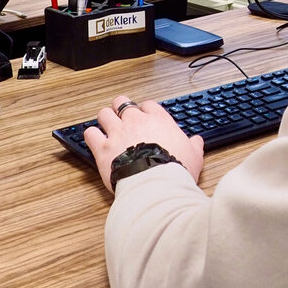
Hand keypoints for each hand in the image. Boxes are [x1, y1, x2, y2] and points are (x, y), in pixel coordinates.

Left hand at [83, 95, 204, 192]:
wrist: (156, 185)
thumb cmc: (175, 169)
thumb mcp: (194, 156)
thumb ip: (194, 145)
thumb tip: (197, 141)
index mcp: (158, 120)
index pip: (148, 105)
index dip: (144, 111)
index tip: (144, 119)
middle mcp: (135, 121)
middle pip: (122, 102)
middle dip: (120, 108)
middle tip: (121, 118)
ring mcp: (117, 133)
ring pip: (104, 114)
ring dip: (104, 119)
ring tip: (106, 127)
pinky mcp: (103, 149)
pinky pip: (90, 134)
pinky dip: (91, 136)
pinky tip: (95, 141)